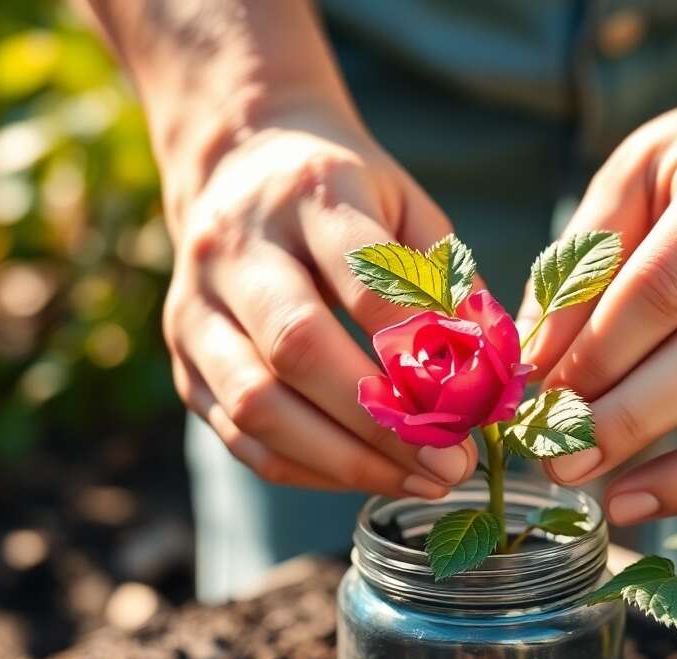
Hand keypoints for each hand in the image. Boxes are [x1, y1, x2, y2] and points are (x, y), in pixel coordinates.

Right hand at [163, 102, 476, 496]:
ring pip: (257, 406)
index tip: (477, 404)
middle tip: (453, 462)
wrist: (236, 160)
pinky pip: (240, 438)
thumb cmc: (342, 191)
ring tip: (420, 478)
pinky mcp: (182, 364)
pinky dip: (309, 468)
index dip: (421, 352)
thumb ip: (448, 280)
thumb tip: (494, 372)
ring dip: (346, 460)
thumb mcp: (405, 204)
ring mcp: (195, 310)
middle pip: (298, 349)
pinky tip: (368, 474)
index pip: (363, 282)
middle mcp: (236, 250)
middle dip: (383, 423)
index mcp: (308, 194)